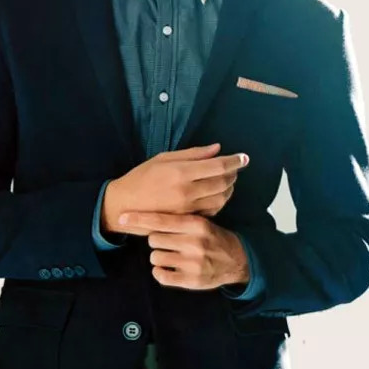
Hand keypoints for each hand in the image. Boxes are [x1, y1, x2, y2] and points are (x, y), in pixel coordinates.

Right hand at [101, 143, 248, 234]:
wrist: (124, 205)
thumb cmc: (141, 177)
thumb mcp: (163, 158)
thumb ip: (192, 154)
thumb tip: (217, 149)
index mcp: (181, 172)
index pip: (218, 166)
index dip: (235, 161)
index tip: (244, 157)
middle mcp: (187, 191)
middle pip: (224, 182)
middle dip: (233, 173)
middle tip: (234, 167)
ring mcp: (188, 208)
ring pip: (222, 198)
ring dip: (229, 188)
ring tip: (226, 180)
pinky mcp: (187, 219)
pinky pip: (212, 211)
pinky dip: (219, 201)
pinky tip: (215, 194)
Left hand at [118, 211, 249, 289]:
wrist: (236, 260)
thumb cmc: (211, 237)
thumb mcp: (199, 222)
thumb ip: (178, 218)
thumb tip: (147, 213)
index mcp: (195, 224)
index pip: (160, 219)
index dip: (139, 218)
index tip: (122, 217)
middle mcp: (194, 242)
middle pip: (154, 239)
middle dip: (156, 240)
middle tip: (167, 242)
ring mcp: (192, 263)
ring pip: (155, 257)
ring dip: (158, 256)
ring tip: (171, 255)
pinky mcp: (191, 280)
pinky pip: (161, 275)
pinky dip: (160, 272)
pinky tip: (169, 269)